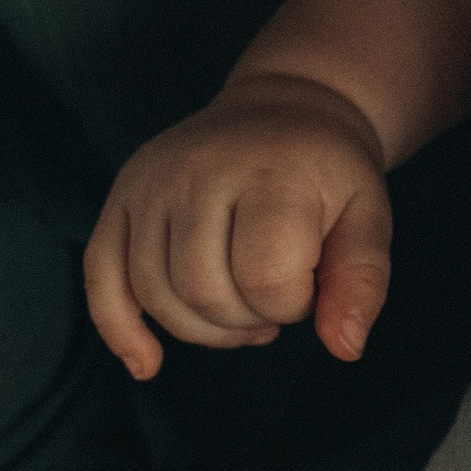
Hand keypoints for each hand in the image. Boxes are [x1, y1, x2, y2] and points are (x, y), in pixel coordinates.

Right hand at [83, 73, 392, 377]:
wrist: (286, 107)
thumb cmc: (329, 173)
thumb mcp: (369, 216)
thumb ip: (362, 280)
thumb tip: (345, 348)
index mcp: (269, 172)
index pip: (264, 278)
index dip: (292, 304)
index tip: (310, 284)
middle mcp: (199, 170)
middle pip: (202, 292)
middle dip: (245, 320)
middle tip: (275, 299)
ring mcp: (152, 180)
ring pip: (155, 293)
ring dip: (201, 327)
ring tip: (241, 308)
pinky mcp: (123, 193)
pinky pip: (101, 272)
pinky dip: (118, 327)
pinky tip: (146, 362)